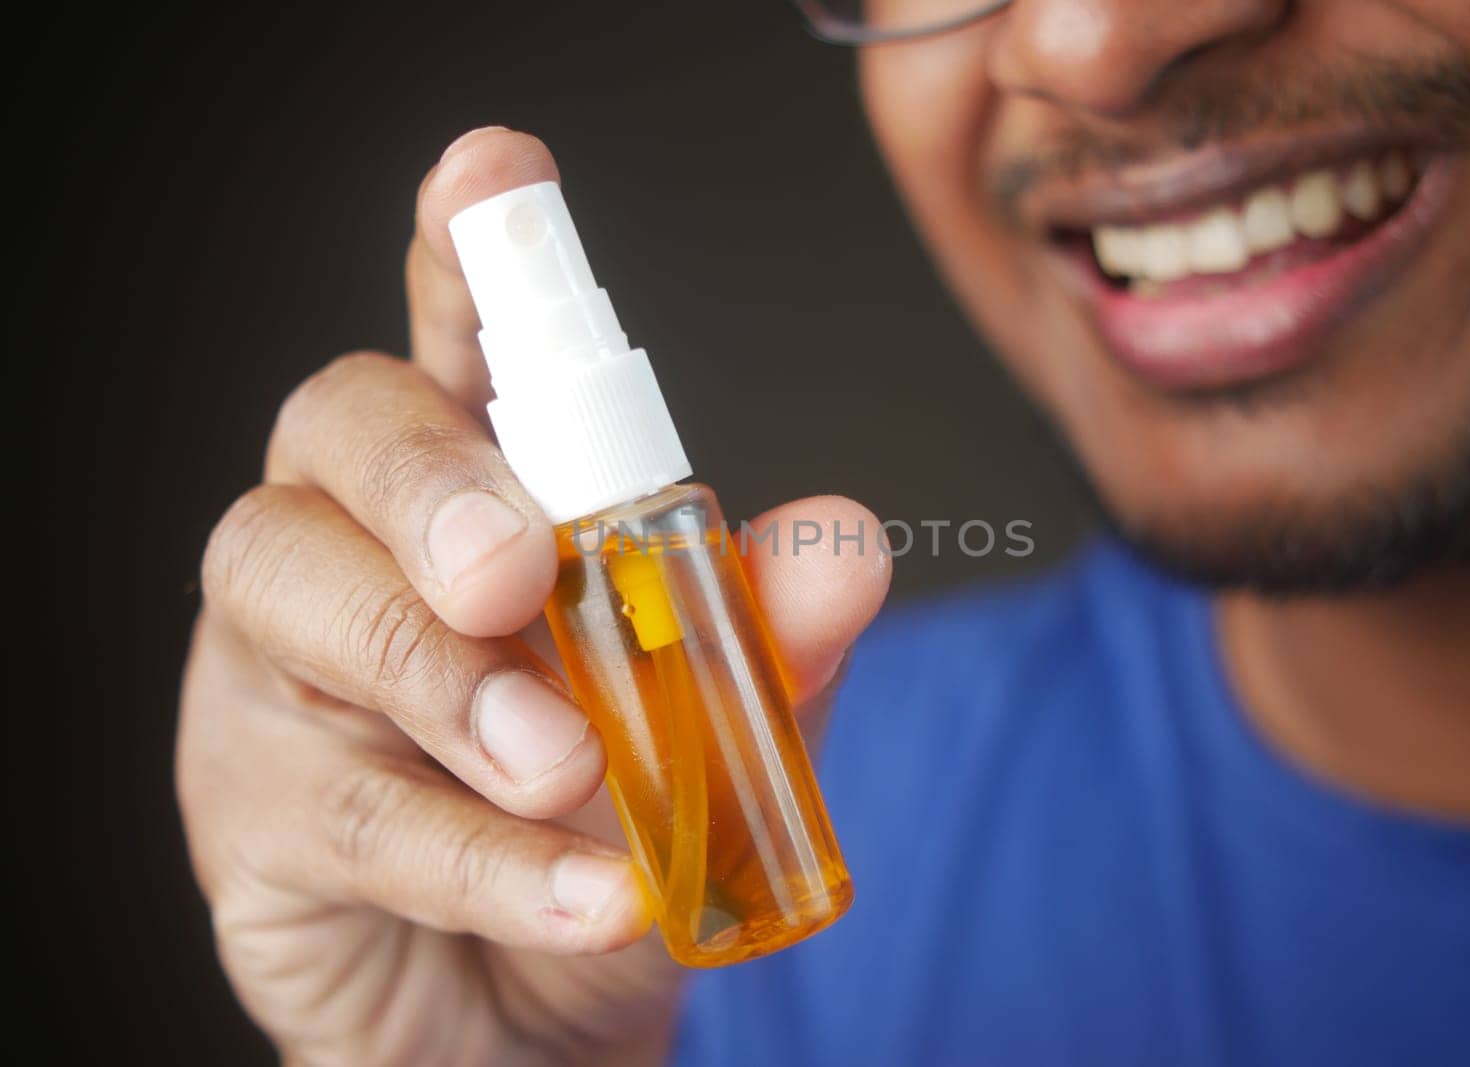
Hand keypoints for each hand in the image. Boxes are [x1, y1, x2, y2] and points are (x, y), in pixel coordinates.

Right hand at [176, 128, 891, 1065]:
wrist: (527, 1015)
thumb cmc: (609, 833)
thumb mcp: (713, 731)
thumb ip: (766, 636)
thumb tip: (842, 545)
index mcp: (473, 492)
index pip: (458, 339)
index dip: (469, 251)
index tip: (498, 172)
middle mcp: (353, 547)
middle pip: (337, 429)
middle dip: (432, 482)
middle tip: (517, 570)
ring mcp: (280, 676)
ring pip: (301, 604)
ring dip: (446, 683)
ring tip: (568, 769)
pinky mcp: (252, 813)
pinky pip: (346, 812)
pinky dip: (478, 857)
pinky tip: (585, 896)